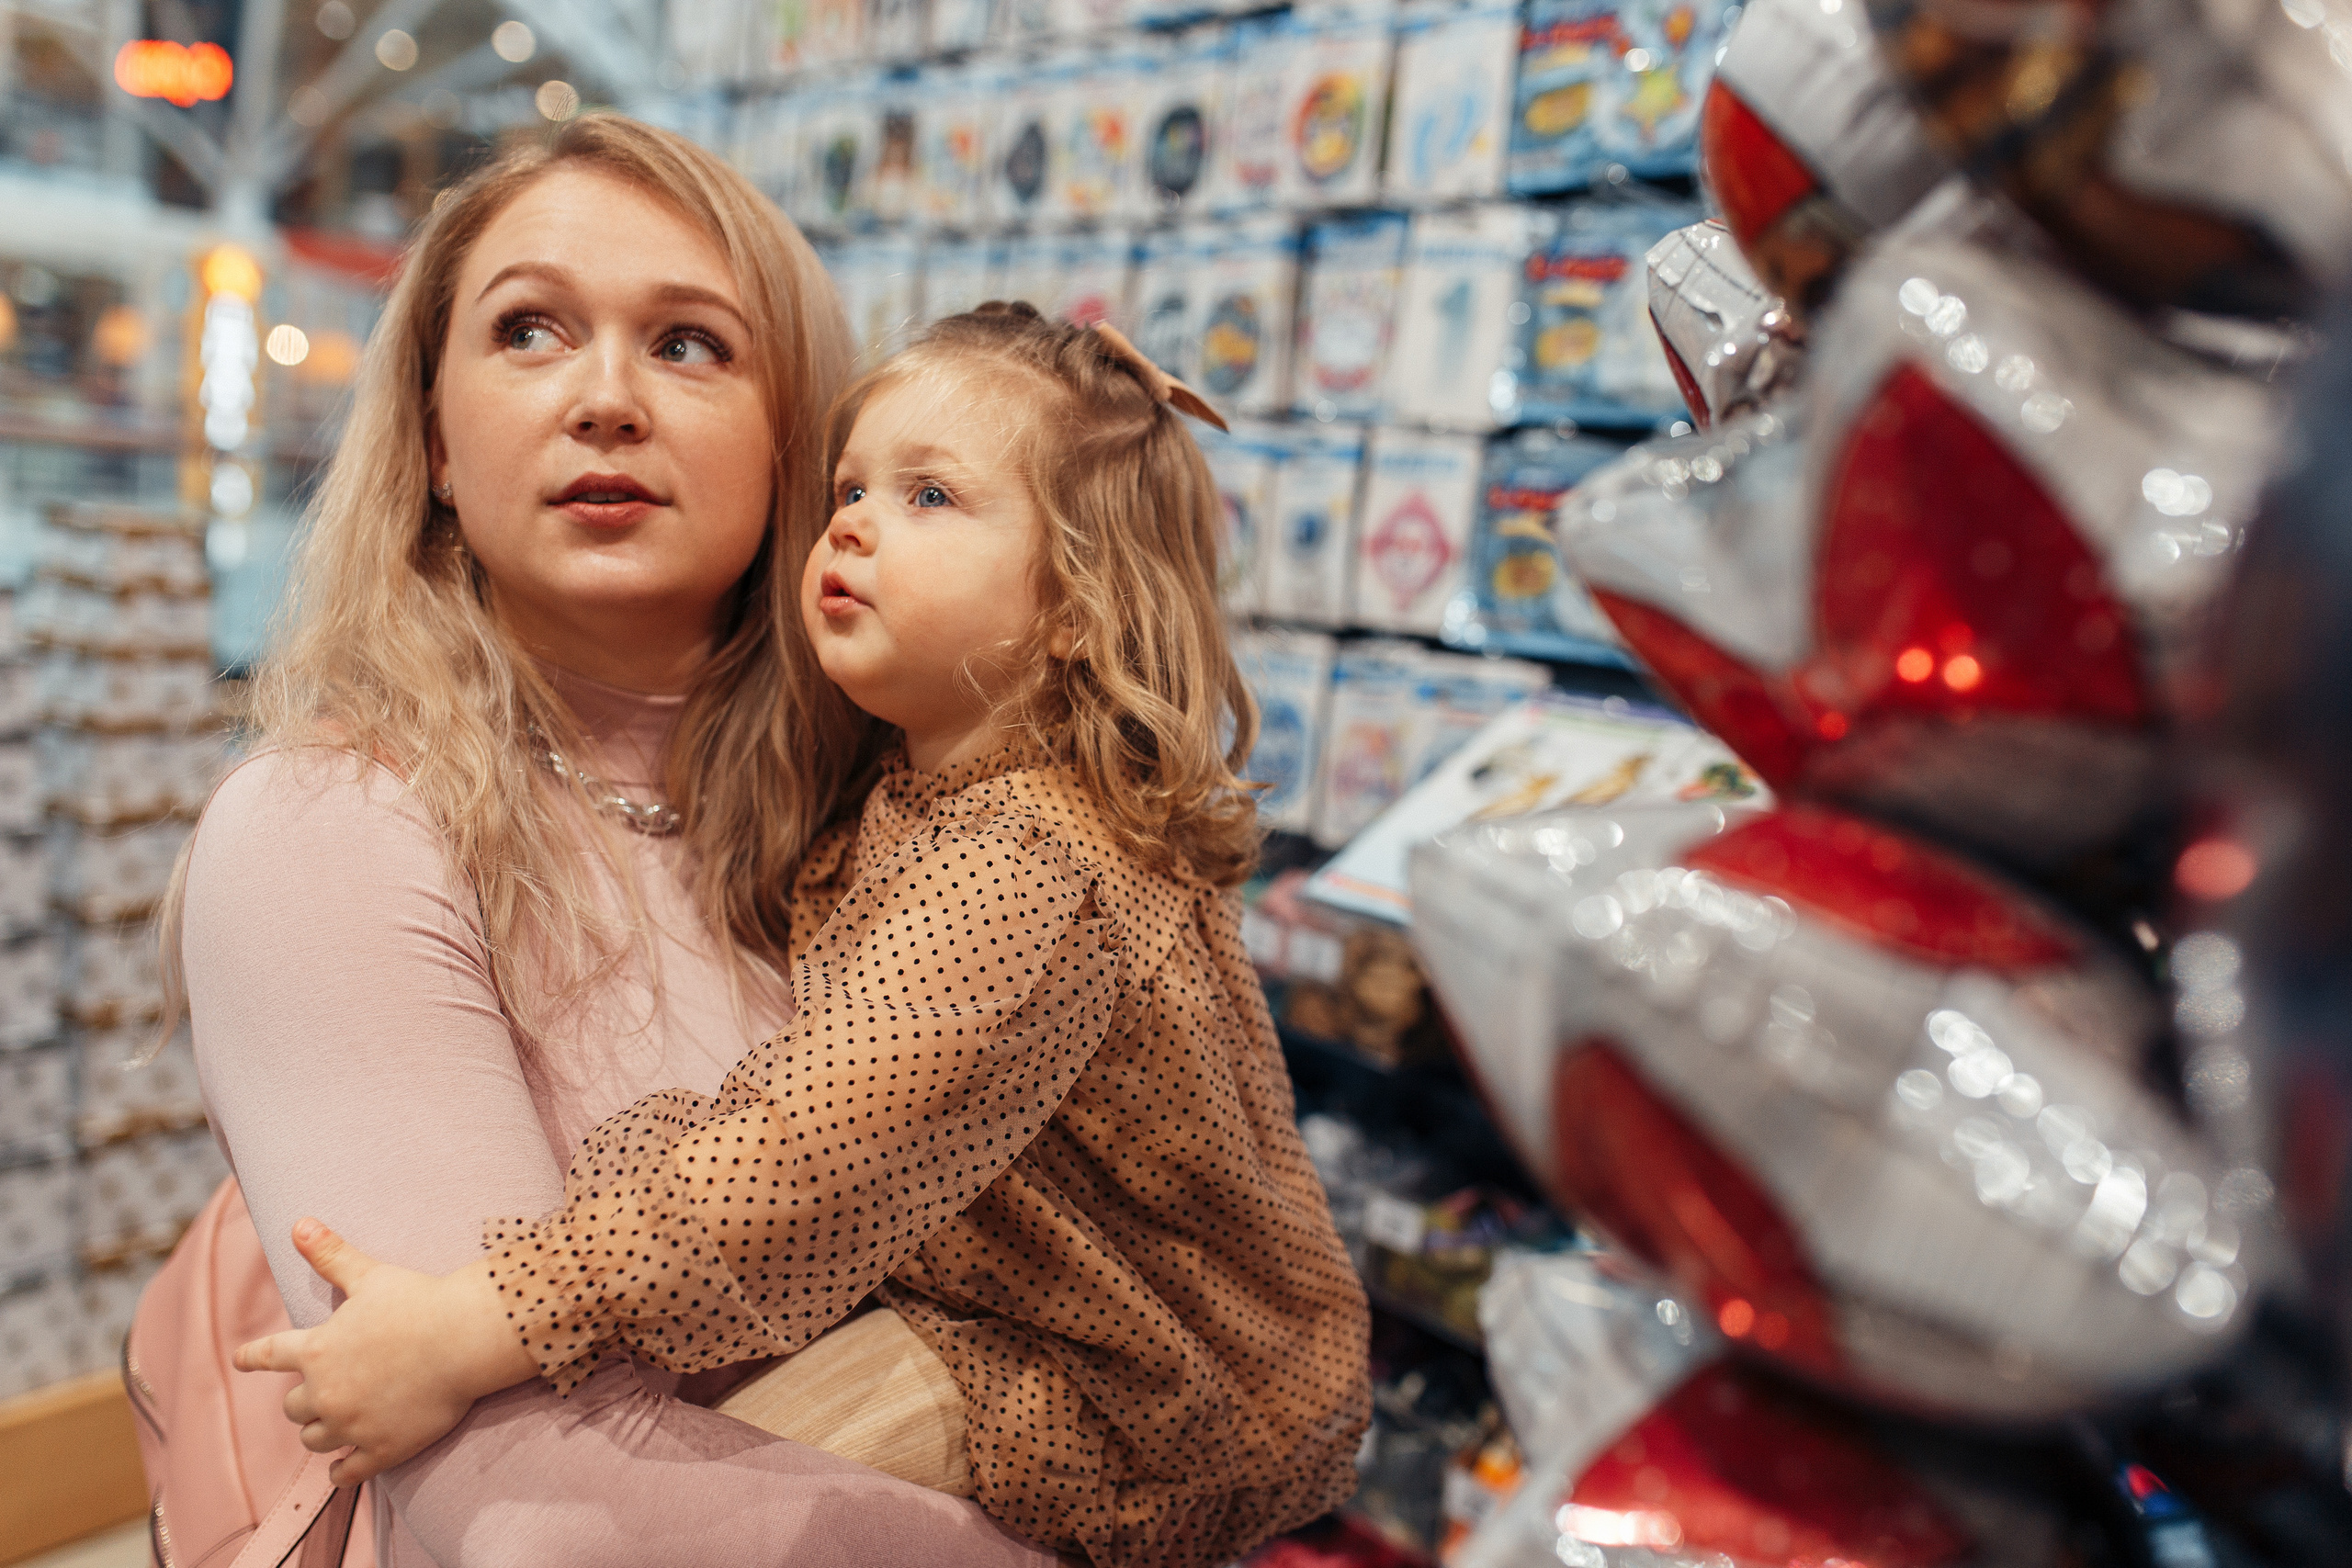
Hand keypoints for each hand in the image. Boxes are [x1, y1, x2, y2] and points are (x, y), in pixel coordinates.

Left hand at [234, 1219, 539, 1483]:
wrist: (463, 1340)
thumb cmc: (417, 1302)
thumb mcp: (370, 1275)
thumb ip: (330, 1254)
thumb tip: (298, 1223)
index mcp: (315, 1351)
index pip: (268, 1355)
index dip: (252, 1357)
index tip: (241, 1359)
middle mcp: (324, 1393)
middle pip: (293, 1406)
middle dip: (302, 1399)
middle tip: (320, 1391)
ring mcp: (351, 1425)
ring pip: (314, 1439)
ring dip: (320, 1431)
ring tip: (332, 1425)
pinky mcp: (380, 1449)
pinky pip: (346, 1473)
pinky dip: (340, 1472)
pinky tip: (341, 1470)